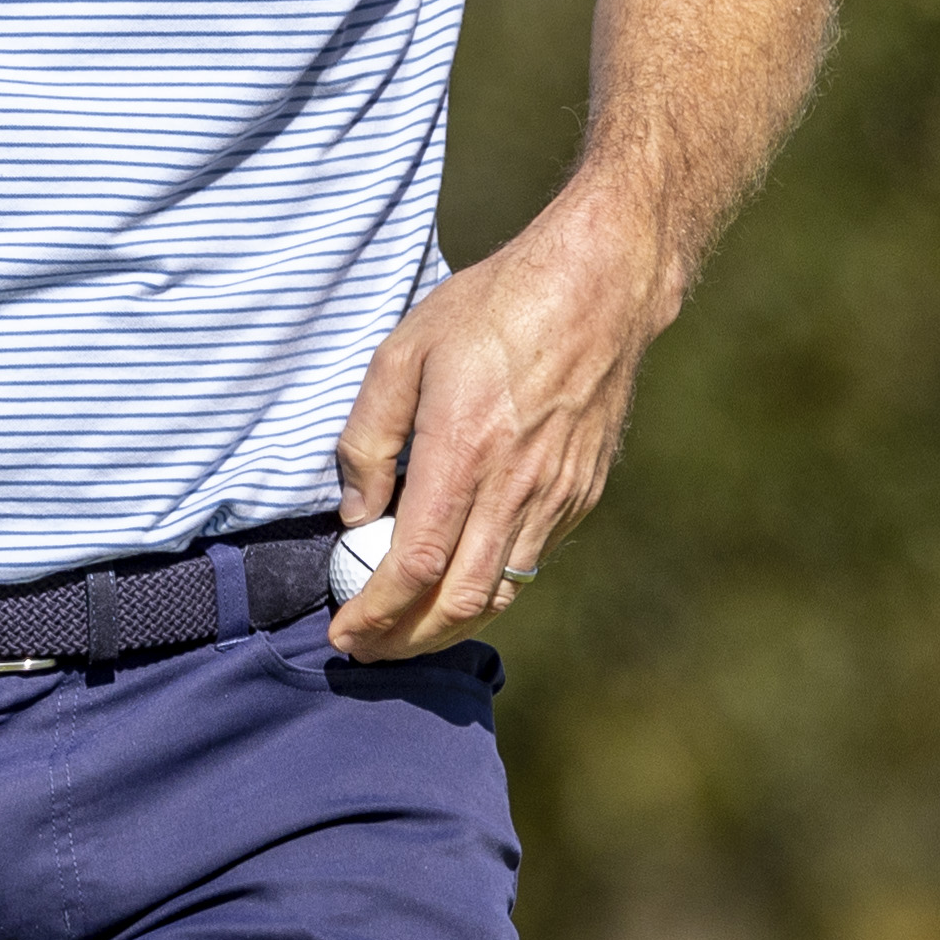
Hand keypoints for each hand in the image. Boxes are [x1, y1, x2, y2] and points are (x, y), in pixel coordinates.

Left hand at [326, 192, 677, 660]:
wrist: (597, 290)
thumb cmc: (491, 309)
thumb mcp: (402, 352)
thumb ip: (368, 438)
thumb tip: (355, 514)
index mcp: (463, 452)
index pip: (413, 565)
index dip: (375, 613)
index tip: (342, 633)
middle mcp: (515, 488)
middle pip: (457, 601)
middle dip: (404, 642)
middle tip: (365, 650)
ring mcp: (557, 497)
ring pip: (499, 594)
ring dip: (446, 628)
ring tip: (403, 634)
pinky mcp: (582, 496)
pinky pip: (529, 565)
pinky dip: (489, 591)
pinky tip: (457, 585)